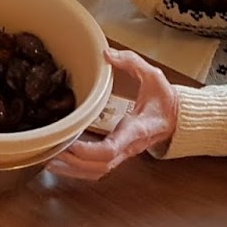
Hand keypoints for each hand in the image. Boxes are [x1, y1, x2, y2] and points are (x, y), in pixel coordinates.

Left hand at [48, 48, 178, 179]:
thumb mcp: (154, 76)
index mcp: (135, 130)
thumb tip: (107, 54)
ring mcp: (123, 154)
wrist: (177, 119)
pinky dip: (78, 170)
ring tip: (49, 160)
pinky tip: (61, 162)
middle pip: (98, 166)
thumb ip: (132, 63)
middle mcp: (127, 147)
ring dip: (72, 170)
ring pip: (96, 172)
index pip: (111, 149)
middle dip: (72, 163)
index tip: (70, 145)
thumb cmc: (165, 100)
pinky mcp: (118, 155)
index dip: (88, 151)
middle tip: (49, 151)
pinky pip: (97, 169)